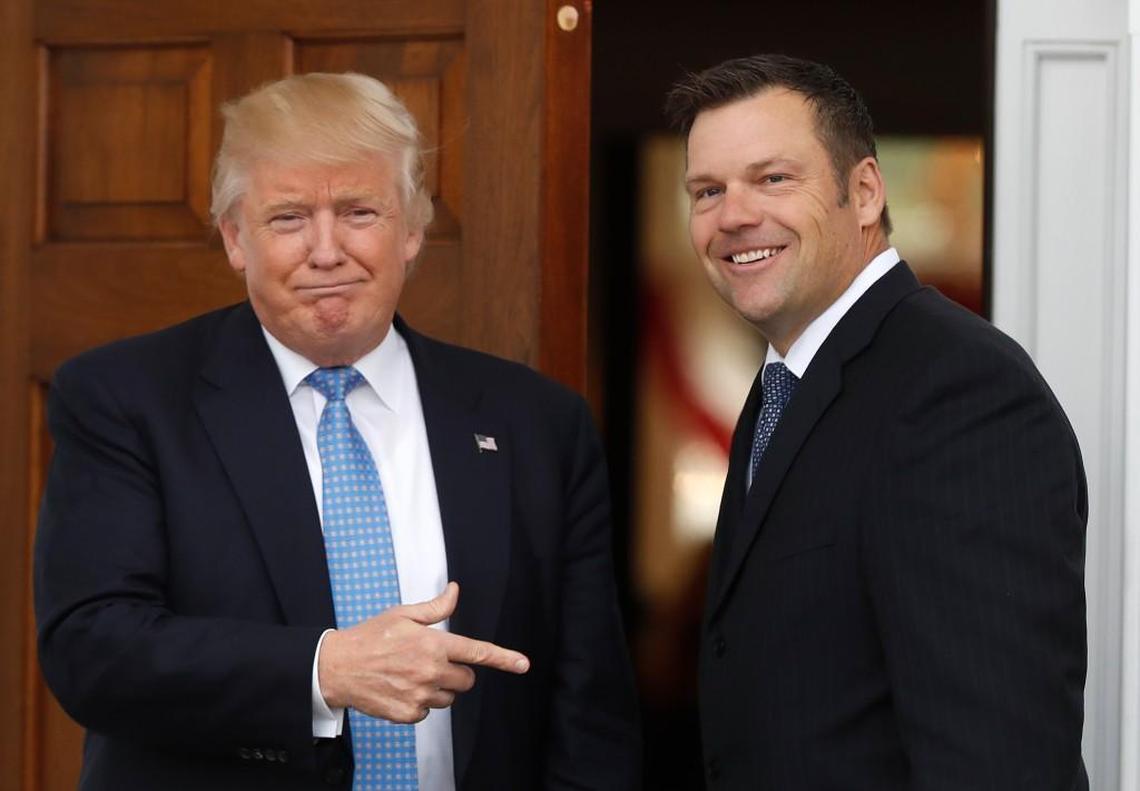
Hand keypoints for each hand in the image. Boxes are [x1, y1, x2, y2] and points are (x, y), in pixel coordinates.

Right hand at [317, 581, 529, 722]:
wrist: (336, 667)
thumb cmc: (369, 637)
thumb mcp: (402, 615)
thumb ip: (435, 608)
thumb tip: (455, 591)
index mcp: (433, 644)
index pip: (477, 652)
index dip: (504, 658)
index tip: (523, 664)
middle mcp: (430, 671)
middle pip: (467, 679)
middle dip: (456, 671)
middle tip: (432, 661)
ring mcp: (420, 695)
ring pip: (450, 697)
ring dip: (439, 688)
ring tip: (411, 674)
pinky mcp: (409, 714)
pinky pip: (428, 712)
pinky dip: (420, 703)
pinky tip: (401, 688)